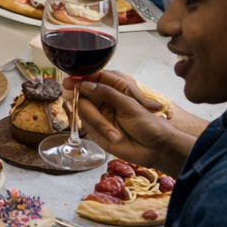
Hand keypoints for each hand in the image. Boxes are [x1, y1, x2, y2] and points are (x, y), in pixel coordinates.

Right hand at [72, 69, 194, 175]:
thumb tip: (83, 84)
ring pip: (83, 110)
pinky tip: (114, 137)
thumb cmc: (149, 123)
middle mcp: (104, 98)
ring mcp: (99, 113)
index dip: (81, 78)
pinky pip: (88, 125)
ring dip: (98, 122)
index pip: (94, 77)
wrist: (157, 149)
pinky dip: (100, 130)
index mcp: (115, 87)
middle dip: (80, 98)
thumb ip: (106, 93)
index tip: (69, 82)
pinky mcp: (96, 129)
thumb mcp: (130, 105)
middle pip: (83, 92)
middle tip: (72, 97)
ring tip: (116, 134)